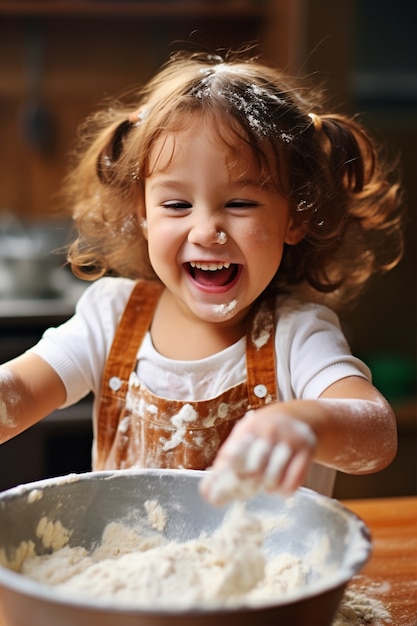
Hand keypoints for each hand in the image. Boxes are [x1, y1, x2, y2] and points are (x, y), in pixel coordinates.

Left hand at [200, 408, 316, 505]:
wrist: (299, 416)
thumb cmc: (263, 432)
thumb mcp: (243, 437)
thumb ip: (224, 463)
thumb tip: (206, 493)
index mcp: (250, 428)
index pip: (234, 455)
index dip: (227, 475)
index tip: (221, 490)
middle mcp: (270, 432)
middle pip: (254, 471)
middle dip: (247, 484)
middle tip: (246, 487)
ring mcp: (290, 442)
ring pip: (274, 479)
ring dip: (266, 488)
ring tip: (264, 483)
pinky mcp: (307, 452)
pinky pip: (292, 484)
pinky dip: (282, 491)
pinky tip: (278, 484)